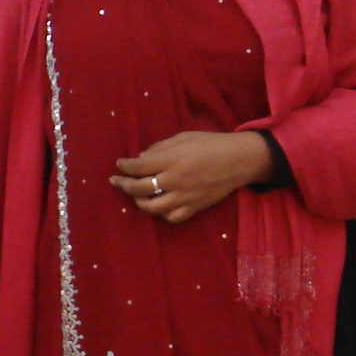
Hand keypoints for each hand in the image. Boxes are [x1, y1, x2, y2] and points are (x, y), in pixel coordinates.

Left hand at [109, 131, 272, 223]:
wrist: (239, 160)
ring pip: (152, 207)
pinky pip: (172, 217)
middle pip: (139, 188)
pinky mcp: (195, 207)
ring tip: (136, 195)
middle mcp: (175, 179)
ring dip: (139, 201)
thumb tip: (141, 157)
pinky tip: (159, 205)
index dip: (124, 166)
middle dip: (123, 185)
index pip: (138, 166)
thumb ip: (160, 148)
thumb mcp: (183, 137)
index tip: (119, 164)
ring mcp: (184, 196)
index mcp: (172, 159)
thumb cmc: (210, 144)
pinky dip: (161, 213)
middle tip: (117, 181)